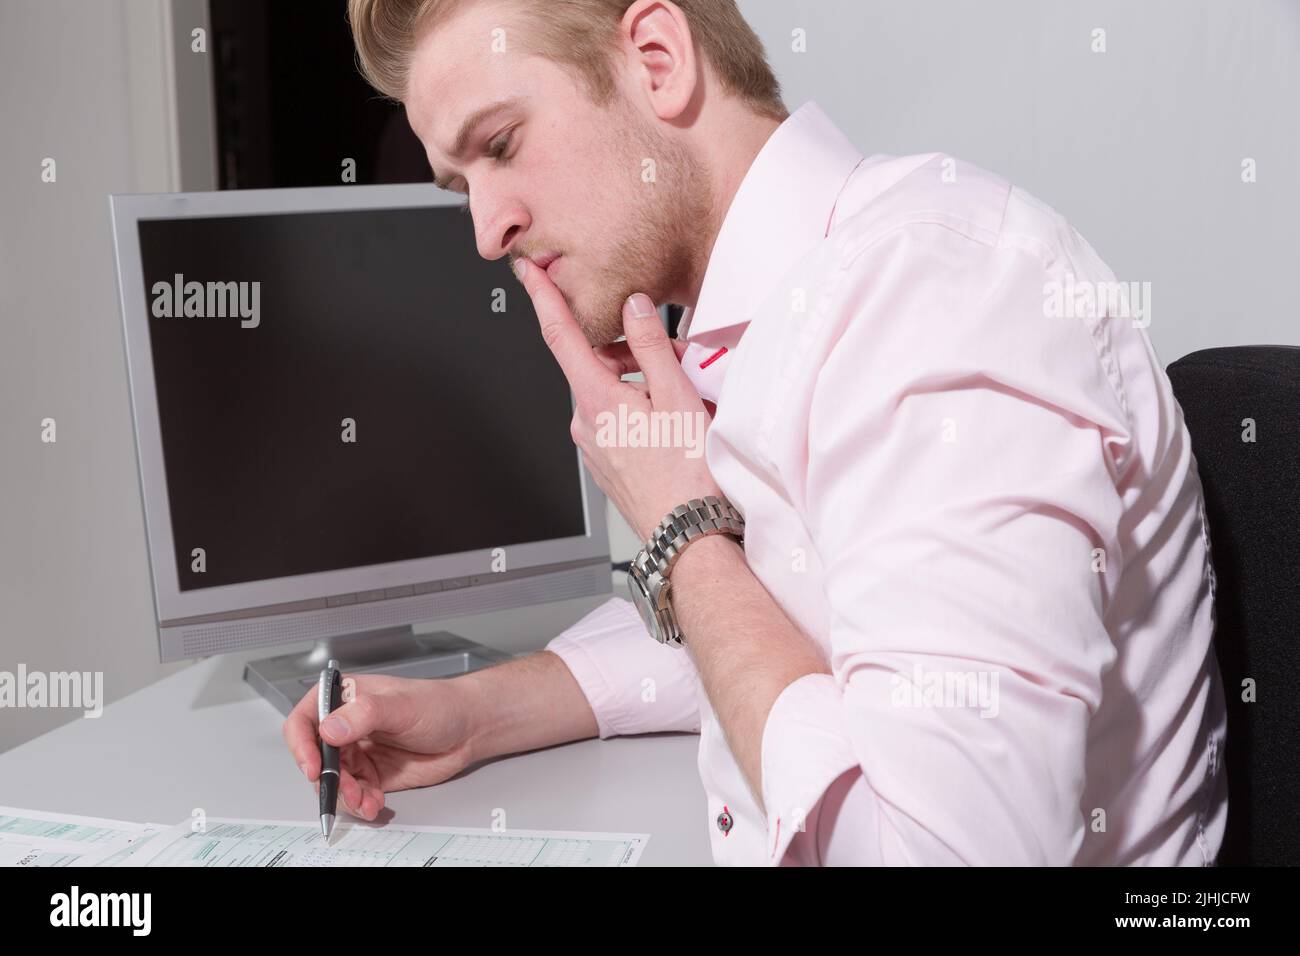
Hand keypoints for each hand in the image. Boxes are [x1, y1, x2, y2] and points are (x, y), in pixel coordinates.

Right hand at [282, 674, 476, 821]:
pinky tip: (374, 805)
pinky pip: (355, 794)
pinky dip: (360, 804)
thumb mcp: (401, 706)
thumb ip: (365, 715)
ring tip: (366, 801)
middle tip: (348, 790)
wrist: (468, 729)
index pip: (306, 719)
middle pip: (317, 757)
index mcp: (345, 698)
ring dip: (345, 796)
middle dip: (328, 779)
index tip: (313, 766)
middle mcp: (347, 726)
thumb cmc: (438, 704)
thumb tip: (330, 728)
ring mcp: (359, 752)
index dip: (302, 744)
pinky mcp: (373, 774)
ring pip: (334, 781)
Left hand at [515, 257, 722, 540]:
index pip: (560, 335)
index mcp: (596, 399)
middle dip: (637, 353)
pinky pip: (621, 421)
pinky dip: (644, 411)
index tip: (528, 270)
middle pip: (600, 364)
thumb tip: (633, 308)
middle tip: (682, 358)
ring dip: (646, 385)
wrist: (690, 537)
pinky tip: (675, 424)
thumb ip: (650, 344)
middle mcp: (585, 423)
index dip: (542, 297)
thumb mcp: (677, 395)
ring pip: (614, 393)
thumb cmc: (689, 476)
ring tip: (688, 399)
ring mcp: (594, 446)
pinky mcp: (608, 464)